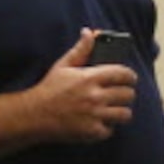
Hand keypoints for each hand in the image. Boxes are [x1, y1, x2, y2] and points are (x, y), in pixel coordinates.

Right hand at [18, 31, 137, 144]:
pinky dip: (106, 128)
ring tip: (113, 110)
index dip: (130, 76)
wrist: (34, 115)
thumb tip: (90, 32)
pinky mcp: (91, 132)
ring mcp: (94, 115)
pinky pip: (111, 130)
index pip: (123, 74)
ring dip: (121, 112)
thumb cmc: (49, 89)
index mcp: (90, 77)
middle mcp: (95, 96)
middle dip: (126, 94)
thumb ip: (81, 49)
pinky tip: (99, 122)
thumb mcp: (63, 65)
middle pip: (128, 95)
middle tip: (120, 95)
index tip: (129, 79)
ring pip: (125, 114)